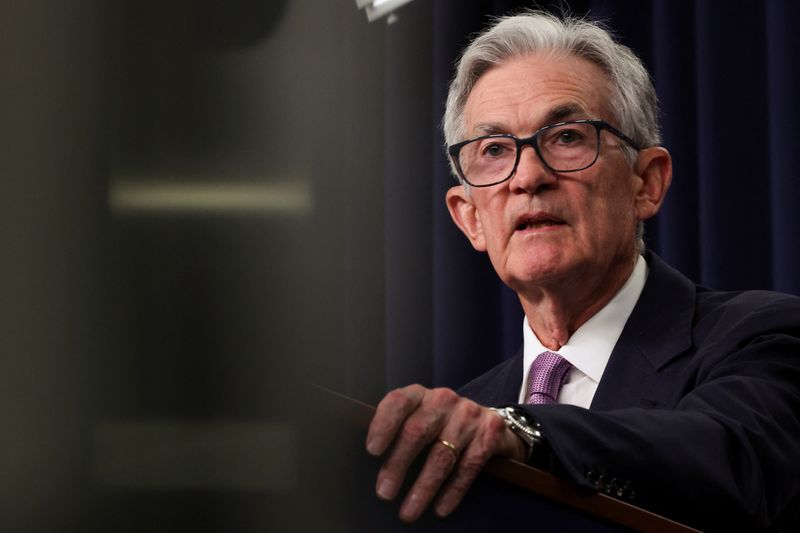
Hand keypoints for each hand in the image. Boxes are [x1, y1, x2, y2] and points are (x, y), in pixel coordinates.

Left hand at [365, 385, 525, 521]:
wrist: (490, 424)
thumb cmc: (442, 425)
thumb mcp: (420, 417)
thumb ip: (398, 429)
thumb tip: (372, 462)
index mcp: (420, 395)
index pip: (398, 402)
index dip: (383, 424)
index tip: (372, 451)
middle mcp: (444, 399)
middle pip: (417, 431)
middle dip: (397, 465)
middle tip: (384, 493)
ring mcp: (468, 415)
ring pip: (441, 455)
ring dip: (423, 487)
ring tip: (408, 512)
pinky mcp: (489, 433)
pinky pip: (468, 467)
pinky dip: (452, 492)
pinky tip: (440, 509)